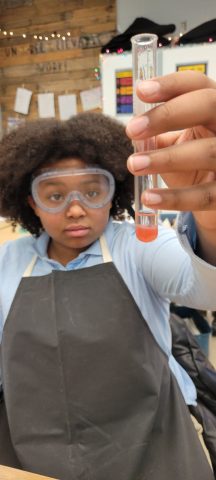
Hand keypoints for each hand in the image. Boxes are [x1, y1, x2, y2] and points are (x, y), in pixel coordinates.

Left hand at [126, 71, 215, 233]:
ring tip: (134, 164)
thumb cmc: (192, 163)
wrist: (213, 198)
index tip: (141, 91)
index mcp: (214, 109)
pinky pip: (204, 196)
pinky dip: (174, 198)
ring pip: (208, 152)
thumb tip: (134, 130)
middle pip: (208, 105)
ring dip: (166, 158)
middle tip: (132, 130)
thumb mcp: (178, 142)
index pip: (198, 85)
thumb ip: (157, 134)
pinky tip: (148, 198)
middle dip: (168, 114)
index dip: (172, 85)